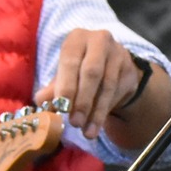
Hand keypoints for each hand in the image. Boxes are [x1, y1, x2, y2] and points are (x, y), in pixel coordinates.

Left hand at [39, 29, 158, 142]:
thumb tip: (40, 100)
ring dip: (96, 112)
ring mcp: (118, 54)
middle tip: (75, 123)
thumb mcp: (65, 74)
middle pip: (92, 72)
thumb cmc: (80, 69)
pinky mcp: (130, 69)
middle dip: (82, 100)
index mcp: (77, 38)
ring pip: (107, 86)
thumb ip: (53, 87)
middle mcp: (99, 41)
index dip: (66, 85)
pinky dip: (105, 111)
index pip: (71, 61)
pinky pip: (117, 93)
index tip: (61, 107)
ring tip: (87, 132)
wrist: (112, 66)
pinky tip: (96, 125)